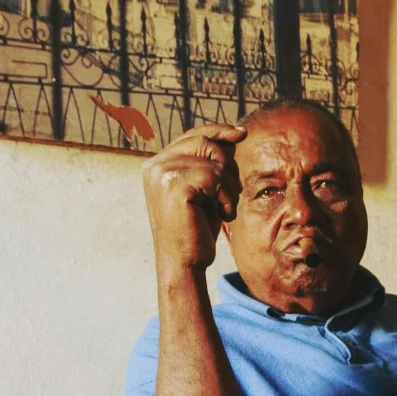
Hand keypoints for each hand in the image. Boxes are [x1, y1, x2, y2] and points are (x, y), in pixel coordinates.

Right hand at [141, 122, 245, 275]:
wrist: (184, 264)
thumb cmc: (196, 230)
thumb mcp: (205, 190)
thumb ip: (210, 162)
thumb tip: (234, 133)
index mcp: (157, 164)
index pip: (192, 135)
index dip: (219, 131)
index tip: (242, 133)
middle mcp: (155, 165)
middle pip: (205, 142)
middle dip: (227, 165)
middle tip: (229, 194)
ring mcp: (162, 173)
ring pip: (213, 158)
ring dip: (229, 184)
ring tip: (223, 207)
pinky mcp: (174, 185)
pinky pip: (215, 177)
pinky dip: (227, 196)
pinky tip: (222, 214)